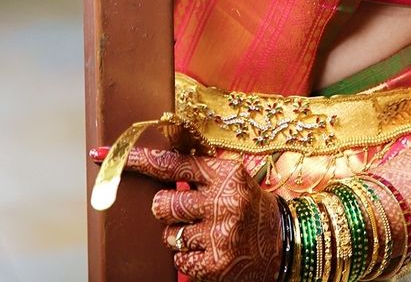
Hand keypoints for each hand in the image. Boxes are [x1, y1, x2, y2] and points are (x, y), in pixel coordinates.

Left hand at [126, 147, 281, 281]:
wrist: (284, 244)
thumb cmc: (252, 208)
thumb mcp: (235, 181)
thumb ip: (202, 174)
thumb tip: (161, 165)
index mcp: (227, 174)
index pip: (175, 164)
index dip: (143, 161)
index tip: (114, 157)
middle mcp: (222, 202)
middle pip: (162, 203)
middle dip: (166, 209)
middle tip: (187, 211)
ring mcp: (217, 235)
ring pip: (168, 234)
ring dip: (180, 236)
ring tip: (205, 233)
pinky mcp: (213, 265)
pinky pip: (179, 260)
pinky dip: (189, 258)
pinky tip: (210, 251)